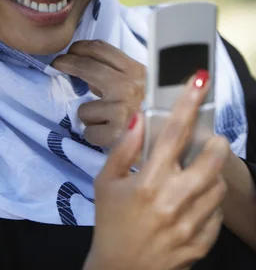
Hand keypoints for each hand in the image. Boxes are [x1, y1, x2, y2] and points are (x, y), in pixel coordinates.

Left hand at [52, 40, 144, 146]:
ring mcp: (122, 109)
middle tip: (58, 64)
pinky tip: (109, 135)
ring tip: (106, 121)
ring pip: (84, 110)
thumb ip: (117, 76)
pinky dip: (95, 136)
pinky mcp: (116, 133)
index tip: (70, 50)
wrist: (170, 137)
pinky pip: (89, 133)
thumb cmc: (151, 111)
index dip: (80, 47)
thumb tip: (89, 78)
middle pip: (87, 66)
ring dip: (90, 117)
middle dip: (67, 63)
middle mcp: (129, 86)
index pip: (101, 49)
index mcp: (135, 71)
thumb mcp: (140, 85)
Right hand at [84, 73, 229, 269]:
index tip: (200, 81)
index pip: (173, 133)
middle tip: (210, 140)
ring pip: (218, 185)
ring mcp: (189, 223)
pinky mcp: (200, 242)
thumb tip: (140, 117)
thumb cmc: (110, 222)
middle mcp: (172, 200)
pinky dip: (211, 200)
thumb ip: (124, 148)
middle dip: (215, 143)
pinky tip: (194, 200)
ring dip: (212, 172)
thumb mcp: (106, 182)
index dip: (188, 103)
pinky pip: (218, 212)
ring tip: (197, 172)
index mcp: (147, 182)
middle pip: (210, 160)